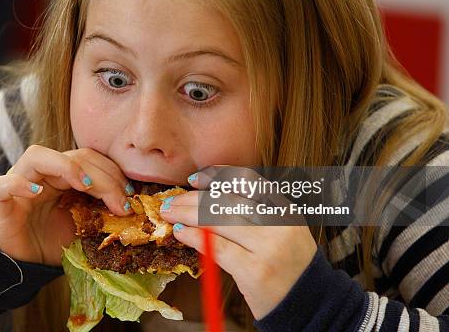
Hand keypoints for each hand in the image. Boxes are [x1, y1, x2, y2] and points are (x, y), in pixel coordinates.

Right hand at [0, 146, 131, 264]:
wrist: (27, 265)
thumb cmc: (56, 241)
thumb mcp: (86, 223)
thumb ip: (103, 209)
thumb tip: (133, 204)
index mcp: (64, 175)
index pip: (89, 158)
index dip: (111, 172)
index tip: (129, 196)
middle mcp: (42, 173)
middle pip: (71, 156)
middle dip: (100, 176)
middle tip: (118, 201)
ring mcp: (18, 183)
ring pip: (36, 155)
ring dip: (65, 166)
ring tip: (84, 186)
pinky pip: (0, 184)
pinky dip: (18, 184)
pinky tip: (36, 192)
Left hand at [159, 166, 317, 319]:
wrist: (311, 303)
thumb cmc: (287, 265)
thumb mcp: (280, 230)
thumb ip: (252, 213)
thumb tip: (205, 199)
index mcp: (284, 208)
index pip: (247, 181)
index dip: (218, 176)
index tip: (195, 178)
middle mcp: (278, 223)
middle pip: (227, 200)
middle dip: (193, 199)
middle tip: (172, 201)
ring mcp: (268, 247)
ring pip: (218, 221)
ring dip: (187, 214)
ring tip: (170, 214)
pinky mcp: (255, 271)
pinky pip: (217, 247)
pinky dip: (195, 238)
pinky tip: (183, 233)